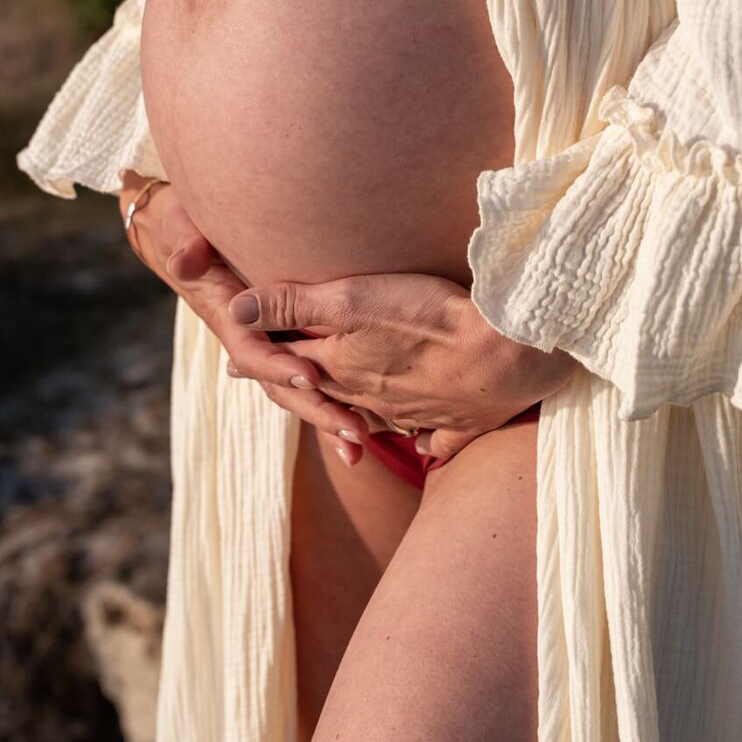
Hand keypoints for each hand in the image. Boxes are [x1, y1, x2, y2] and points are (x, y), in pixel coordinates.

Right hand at [116, 170, 367, 464]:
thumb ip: (187, 243)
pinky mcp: (286, 334)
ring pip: (298, 387)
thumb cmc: (182, 224)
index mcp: (228, 317)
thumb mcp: (181, 227)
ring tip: (360, 446)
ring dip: (327, 415)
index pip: (254, 350)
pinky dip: (335, 396)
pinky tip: (368, 419)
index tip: (311, 376)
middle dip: (317, 409)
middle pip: (282, 384)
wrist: (180, 232)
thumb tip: (184, 261)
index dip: (279, 365)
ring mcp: (268, 340)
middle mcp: (250, 337)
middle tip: (354, 433)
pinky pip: (311, 371)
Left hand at [226, 272, 575, 461]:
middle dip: (303, 391)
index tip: (234, 364)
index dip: (261, 362)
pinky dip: (418, 439)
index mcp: (342, 372)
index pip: (290, 368)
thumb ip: (292, 305)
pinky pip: (431, 438)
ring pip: (374, 419)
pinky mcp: (460, 420)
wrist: (506, 353)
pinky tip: (417, 440)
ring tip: (340, 418)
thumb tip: (234, 313)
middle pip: (328, 396)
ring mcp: (417, 415)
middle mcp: (372, 400)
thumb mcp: (351, 301)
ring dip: (352, 417)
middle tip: (281, 389)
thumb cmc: (428, 318)